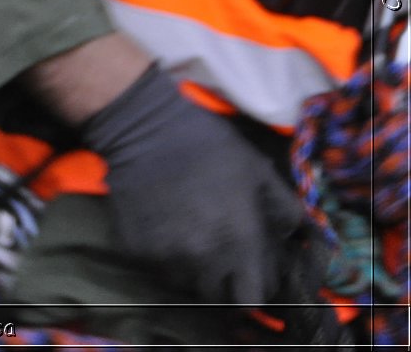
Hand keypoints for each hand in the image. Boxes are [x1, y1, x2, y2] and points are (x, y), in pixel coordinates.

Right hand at [80, 64, 306, 303]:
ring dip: (191, 269)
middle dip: (222, 281)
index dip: (254, 287)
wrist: (145, 128)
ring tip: (189, 237)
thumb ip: (284, 211)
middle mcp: (201, 257)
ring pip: (184, 283)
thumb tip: (292, 239)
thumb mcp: (260, 171)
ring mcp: (163, 255)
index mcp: (238, 242)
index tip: (249, 272)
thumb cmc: (209, 146)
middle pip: (217, 297)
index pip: (252, 298)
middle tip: (219, 254)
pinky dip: (162, 254)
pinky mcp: (134, 248)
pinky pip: (155, 266)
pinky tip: (164, 225)